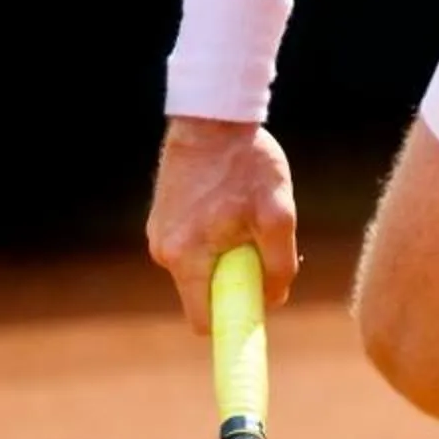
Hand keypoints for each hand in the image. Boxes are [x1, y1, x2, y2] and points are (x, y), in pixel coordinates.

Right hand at [145, 117, 298, 329]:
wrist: (212, 114)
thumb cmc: (247, 162)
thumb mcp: (279, 215)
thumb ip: (280, 265)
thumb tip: (273, 299)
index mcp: (185, 257)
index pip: (204, 321)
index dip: (232, 324)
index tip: (254, 313)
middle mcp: (163, 251)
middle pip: (206, 294)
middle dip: (235, 281)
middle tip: (257, 243)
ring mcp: (159, 233)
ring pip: (202, 269)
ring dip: (227, 256)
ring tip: (242, 215)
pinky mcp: (163, 218)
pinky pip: (194, 248)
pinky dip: (215, 238)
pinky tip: (227, 204)